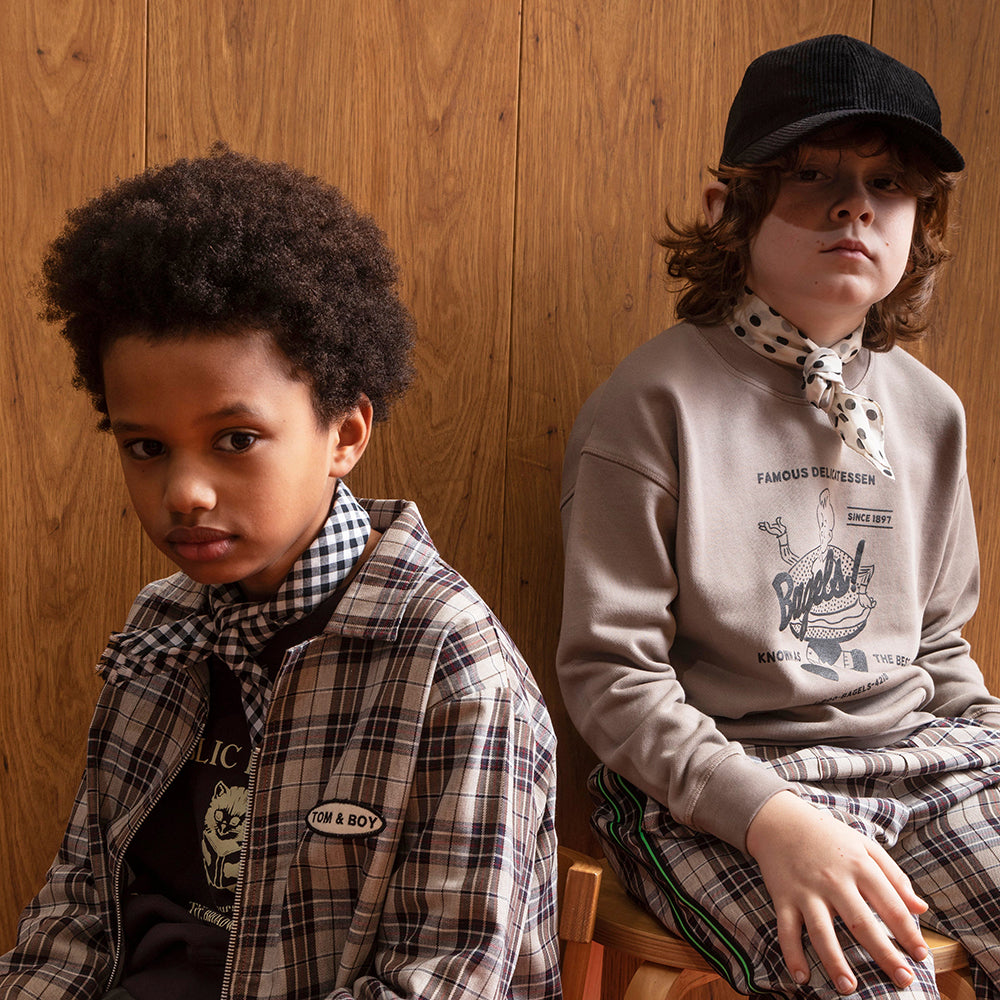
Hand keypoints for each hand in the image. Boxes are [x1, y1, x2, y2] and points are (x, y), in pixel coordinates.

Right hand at [745, 790, 927, 993]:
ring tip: (849, 988)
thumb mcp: (864, 845)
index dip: (909, 932)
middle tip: (904, 980)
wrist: (778, 819)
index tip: (921, 956)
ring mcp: (806, 891)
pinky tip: (802, 977)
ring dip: (835, 962)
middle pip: (861, 924)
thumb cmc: (826, 834)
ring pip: (822, 932)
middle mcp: (833, 881)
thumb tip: (921, 908)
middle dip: (884, 955)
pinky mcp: (783, 897)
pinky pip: (787, 930)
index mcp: (858, 866)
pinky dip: (792, 954)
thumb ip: (893, 875)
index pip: (890, 904)